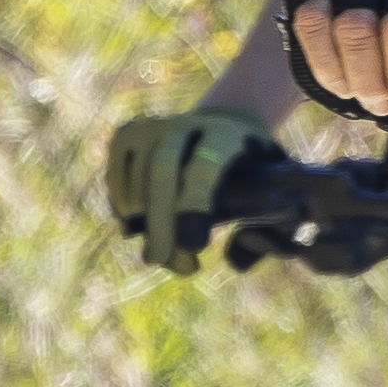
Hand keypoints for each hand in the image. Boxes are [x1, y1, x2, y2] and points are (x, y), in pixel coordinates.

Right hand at [106, 105, 275, 271]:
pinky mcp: (126, 135)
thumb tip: (234, 262)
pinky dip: (126, 213)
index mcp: (229, 134)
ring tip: (166, 255)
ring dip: (145, 227)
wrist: (216, 132)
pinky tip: (145, 227)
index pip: (206, 165)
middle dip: (160, 222)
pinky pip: (116, 184)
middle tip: (161, 260)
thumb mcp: (271, 198)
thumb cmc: (247, 179)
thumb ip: (265, 234)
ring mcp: (153, 127)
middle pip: (163, 170)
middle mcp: (187, 123)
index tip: (193, 247)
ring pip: (137, 183)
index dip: (194, 206)